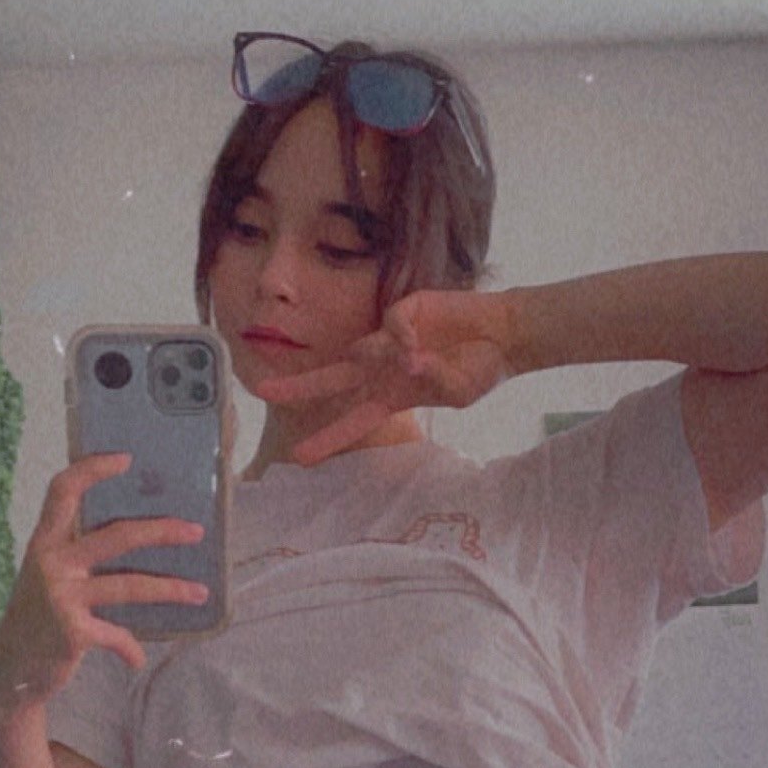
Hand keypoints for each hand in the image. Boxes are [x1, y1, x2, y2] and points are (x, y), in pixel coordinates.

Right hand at [0, 453, 209, 711]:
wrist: (9, 669)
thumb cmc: (37, 617)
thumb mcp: (48, 578)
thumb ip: (79, 556)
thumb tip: (138, 537)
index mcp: (44, 542)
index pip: (63, 492)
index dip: (92, 470)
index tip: (125, 458)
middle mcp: (51, 563)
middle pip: (117, 536)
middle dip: (161, 531)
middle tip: (196, 532)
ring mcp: (62, 597)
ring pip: (130, 586)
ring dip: (171, 590)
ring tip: (201, 593)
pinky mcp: (72, 631)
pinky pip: (116, 636)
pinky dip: (129, 649)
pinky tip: (136, 659)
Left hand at [254, 289, 514, 463]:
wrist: (504, 334)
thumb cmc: (481, 369)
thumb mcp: (458, 392)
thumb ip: (432, 382)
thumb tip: (407, 363)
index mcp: (392, 395)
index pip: (353, 419)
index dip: (327, 437)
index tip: (299, 457)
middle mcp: (383, 367)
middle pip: (332, 379)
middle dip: (299, 387)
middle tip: (263, 392)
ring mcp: (390, 339)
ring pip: (361, 349)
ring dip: (378, 356)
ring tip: (421, 358)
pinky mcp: (405, 310)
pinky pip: (392, 326)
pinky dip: (403, 337)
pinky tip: (421, 344)